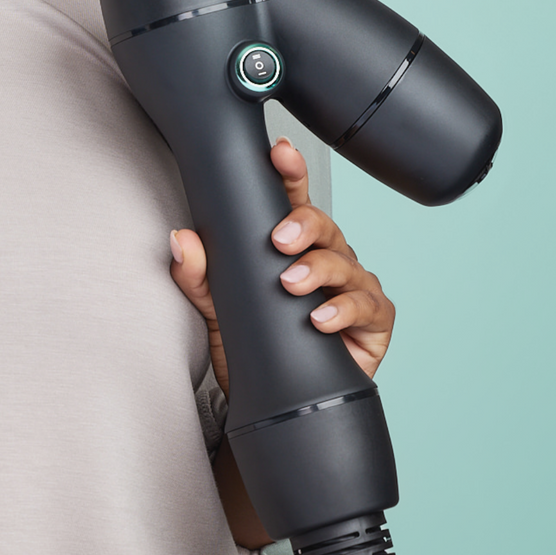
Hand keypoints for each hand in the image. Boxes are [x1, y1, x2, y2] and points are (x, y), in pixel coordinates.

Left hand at [168, 137, 395, 396]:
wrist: (273, 401)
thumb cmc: (253, 345)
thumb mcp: (216, 310)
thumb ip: (198, 276)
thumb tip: (181, 239)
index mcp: (291, 245)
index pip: (290, 200)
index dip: (289, 172)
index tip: (280, 152)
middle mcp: (326, 258)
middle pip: (323, 225)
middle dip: (303, 225)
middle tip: (278, 240)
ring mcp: (353, 287)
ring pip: (345, 262)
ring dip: (318, 270)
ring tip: (292, 283)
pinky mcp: (373, 321)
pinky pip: (367, 306)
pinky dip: (342, 310)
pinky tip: (320, 318)